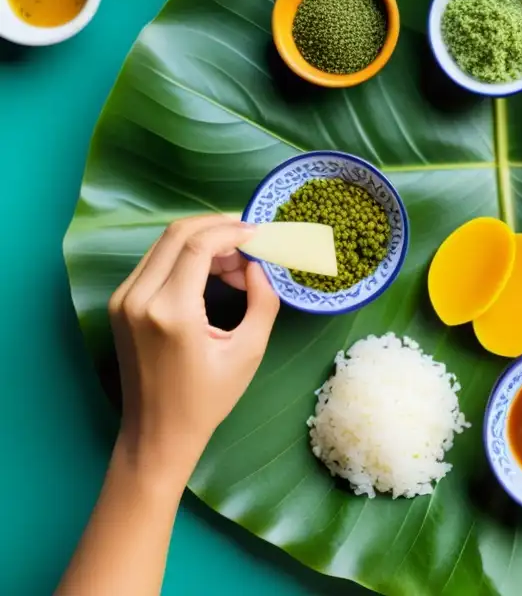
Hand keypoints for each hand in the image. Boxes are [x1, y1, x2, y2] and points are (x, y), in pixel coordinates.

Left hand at [109, 215, 279, 482]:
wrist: (157, 433)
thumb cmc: (207, 400)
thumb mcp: (248, 351)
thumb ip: (262, 301)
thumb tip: (260, 265)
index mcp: (171, 312)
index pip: (198, 245)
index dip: (232, 231)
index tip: (260, 234)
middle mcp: (139, 298)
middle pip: (177, 234)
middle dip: (218, 227)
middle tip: (250, 240)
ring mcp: (123, 299)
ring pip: (164, 243)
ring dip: (203, 241)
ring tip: (237, 263)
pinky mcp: (120, 303)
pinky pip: (155, 261)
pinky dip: (186, 256)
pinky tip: (212, 272)